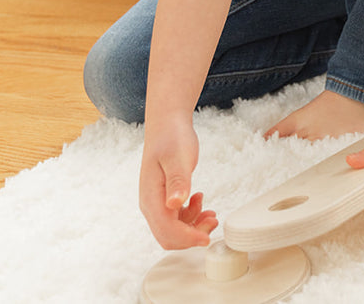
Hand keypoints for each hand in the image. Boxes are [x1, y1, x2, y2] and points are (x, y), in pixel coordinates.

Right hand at [139, 116, 217, 248]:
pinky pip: (177, 219)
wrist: (167, 126)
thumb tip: (174, 204)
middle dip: (191, 235)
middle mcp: (151, 205)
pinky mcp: (166, 199)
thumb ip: (177, 181)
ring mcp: (157, 203)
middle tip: (213, 221)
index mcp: (151, 198)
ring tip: (211, 212)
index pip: (166, 230)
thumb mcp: (178, 158)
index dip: (187, 238)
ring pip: (174, 229)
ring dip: (194, 227)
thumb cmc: (172, 138)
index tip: (207, 238)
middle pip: (168, 236)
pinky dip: (192, 217)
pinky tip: (200, 201)